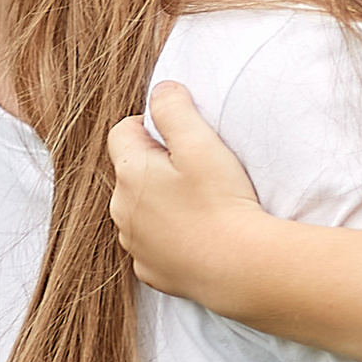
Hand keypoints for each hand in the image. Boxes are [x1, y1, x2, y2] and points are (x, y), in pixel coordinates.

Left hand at [107, 79, 269, 300]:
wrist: (239, 268)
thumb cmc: (221, 202)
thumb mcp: (199, 142)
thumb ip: (173, 108)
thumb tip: (160, 90)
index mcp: (129, 174)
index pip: (122, 131)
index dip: (152, 127)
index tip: (183, 138)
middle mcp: (121, 211)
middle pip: (131, 173)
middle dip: (158, 167)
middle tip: (199, 172)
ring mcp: (134, 245)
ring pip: (142, 210)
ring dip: (163, 203)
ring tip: (202, 206)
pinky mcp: (151, 271)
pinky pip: (154, 244)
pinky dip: (171, 237)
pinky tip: (200, 235)